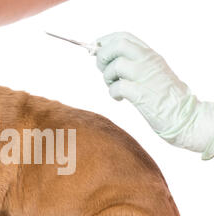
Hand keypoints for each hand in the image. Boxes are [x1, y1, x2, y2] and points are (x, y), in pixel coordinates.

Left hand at [96, 32, 213, 159]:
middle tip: (102, 69)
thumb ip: (133, 63)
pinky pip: (117, 87)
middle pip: (117, 45)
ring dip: (107, 77)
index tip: (97, 49)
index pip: (124, 37)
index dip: (105, 41)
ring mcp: (145, 76)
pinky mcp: (141, 94)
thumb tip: (106, 60)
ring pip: (116, 65)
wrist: (182, 115)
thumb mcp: (151, 72)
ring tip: (112, 86)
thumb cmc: (163, 96)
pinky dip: (112, 93)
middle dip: (103, 56)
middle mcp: (148, 61)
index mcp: (150, 54)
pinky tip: (119, 99)